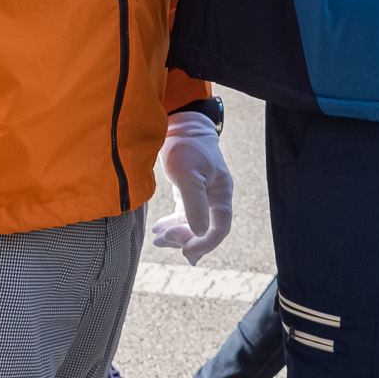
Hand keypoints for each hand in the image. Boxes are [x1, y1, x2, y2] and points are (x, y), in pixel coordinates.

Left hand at [150, 110, 233, 263]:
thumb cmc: (187, 147)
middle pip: (205, 230)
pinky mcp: (190, 193)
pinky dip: (172, 226)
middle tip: (162, 240)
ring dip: (176, 236)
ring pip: (193, 226)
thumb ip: (195, 204)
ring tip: (157, 239)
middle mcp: (215, 198)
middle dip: (185, 240)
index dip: (204, 243)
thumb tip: (199, 233)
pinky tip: (158, 229)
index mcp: (221, 194)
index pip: (219, 228)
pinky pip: (184, 217)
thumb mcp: (188, 175)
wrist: (180, 127)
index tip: (185, 250)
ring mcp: (202, 197)